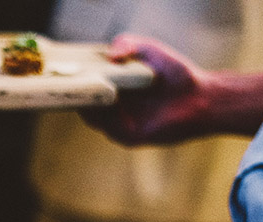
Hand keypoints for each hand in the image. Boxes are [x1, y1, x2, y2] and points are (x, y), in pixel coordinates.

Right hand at [81, 33, 262, 144]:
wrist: (199, 97)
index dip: (76, 79)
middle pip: (85, 103)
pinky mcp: (129, 136)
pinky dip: (101, 116)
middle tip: (63, 81)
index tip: (64, 70)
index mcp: (116, 90)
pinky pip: (107, 128)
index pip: (88, 87)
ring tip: (76, 90)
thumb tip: (109, 56)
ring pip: (92, 117)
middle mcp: (115, 109)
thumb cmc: (176, 73)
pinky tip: (99, 101)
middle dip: (73, 94)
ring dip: (84, 105)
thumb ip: (127, 43)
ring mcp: (121, 123)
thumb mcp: (149, 50)